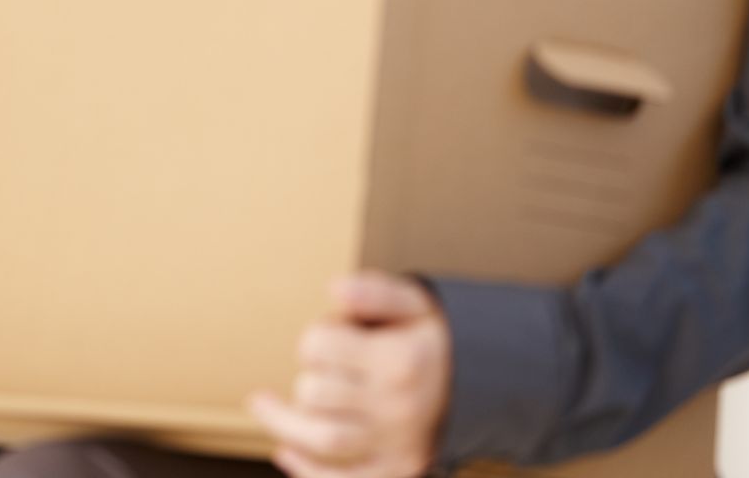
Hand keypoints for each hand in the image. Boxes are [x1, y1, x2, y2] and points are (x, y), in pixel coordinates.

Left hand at [249, 273, 450, 477]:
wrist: (486, 388)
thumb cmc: (434, 339)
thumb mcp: (415, 303)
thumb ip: (375, 292)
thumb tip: (335, 289)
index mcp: (399, 360)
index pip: (319, 347)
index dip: (313, 337)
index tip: (329, 335)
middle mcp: (398, 406)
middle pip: (315, 393)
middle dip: (306, 374)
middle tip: (319, 368)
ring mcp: (398, 444)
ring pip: (324, 440)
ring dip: (284, 424)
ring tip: (262, 405)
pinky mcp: (399, 470)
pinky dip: (310, 471)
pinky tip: (285, 451)